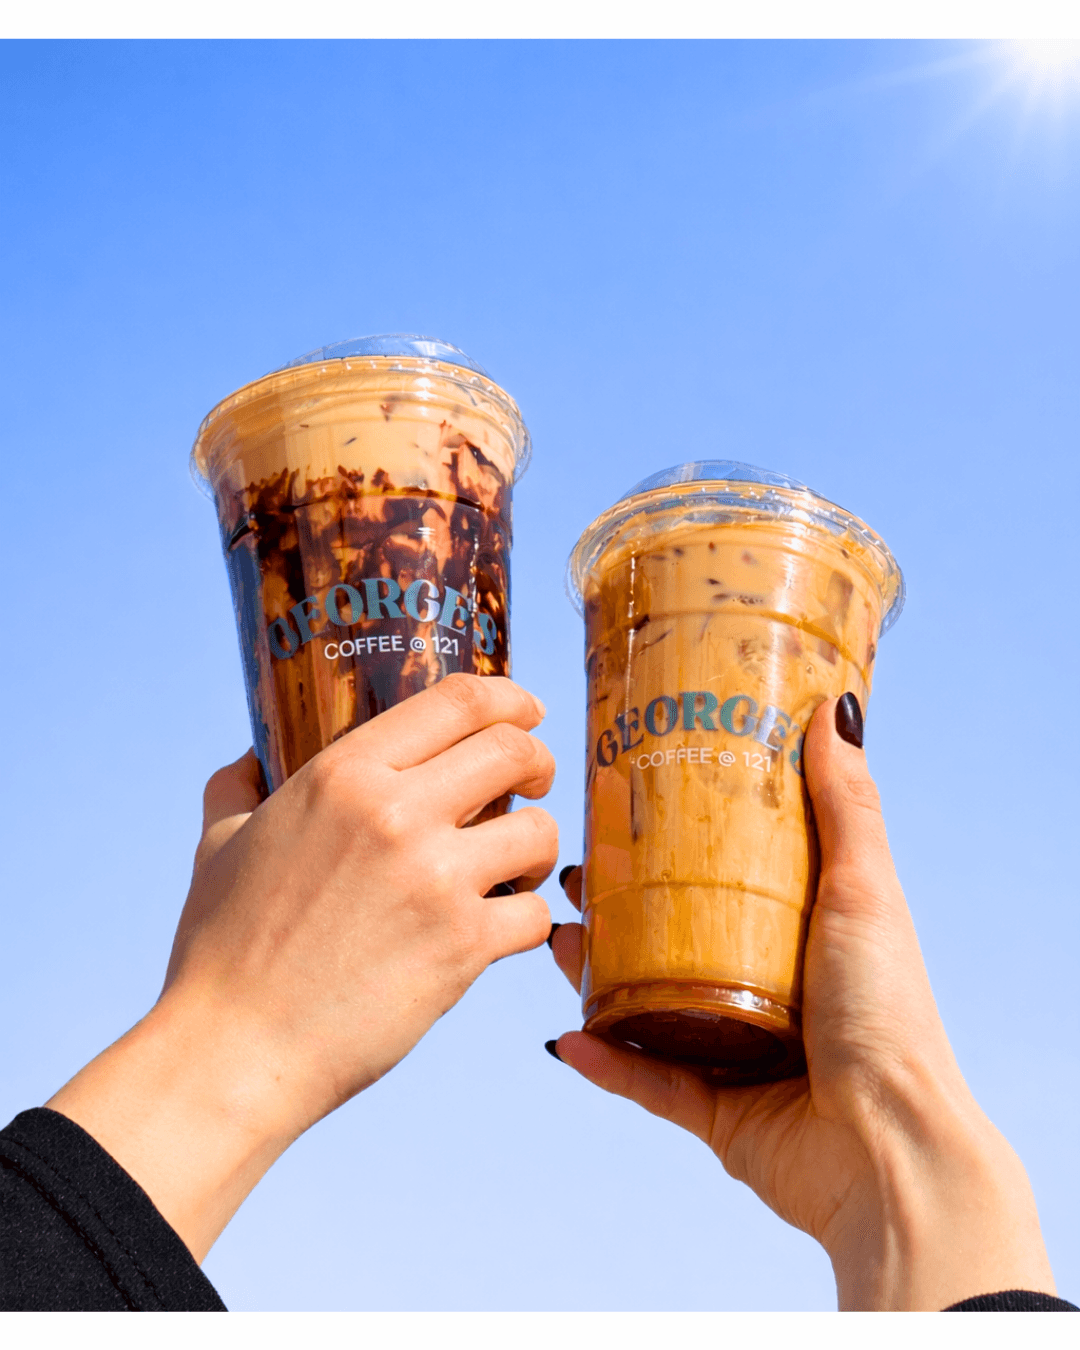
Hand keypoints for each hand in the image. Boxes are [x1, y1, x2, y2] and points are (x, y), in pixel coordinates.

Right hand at [49, 674, 558, 1260]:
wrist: (233, 1051)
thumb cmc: (221, 950)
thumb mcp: (219, 845)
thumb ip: (239, 788)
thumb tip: (249, 758)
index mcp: (343, 775)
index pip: (458, 700)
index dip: (509, 697)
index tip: (526, 710)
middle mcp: (396, 812)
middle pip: (514, 751)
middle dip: (537, 762)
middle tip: (532, 785)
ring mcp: (435, 879)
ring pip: (540, 832)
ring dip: (538, 846)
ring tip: (515, 867)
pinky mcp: (463, 946)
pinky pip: (537, 913)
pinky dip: (529, 919)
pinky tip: (502, 929)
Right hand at [549, 696, 1056, 1309]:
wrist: (890, 1148)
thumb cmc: (888, 1014)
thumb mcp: (863, 889)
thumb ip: (846, 803)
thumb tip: (837, 708)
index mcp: (804, 936)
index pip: (730, 876)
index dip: (677, 840)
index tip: (627, 800)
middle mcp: (769, 990)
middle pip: (675, 937)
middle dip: (618, 906)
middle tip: (575, 868)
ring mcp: (739, 1052)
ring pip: (647, 1004)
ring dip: (598, 973)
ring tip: (554, 933)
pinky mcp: (715, 1114)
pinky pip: (645, 1082)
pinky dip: (605, 1060)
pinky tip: (564, 1034)